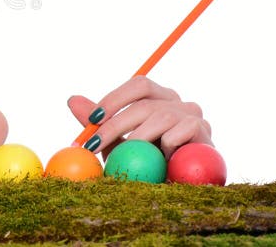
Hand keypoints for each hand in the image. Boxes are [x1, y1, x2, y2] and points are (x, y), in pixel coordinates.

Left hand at [67, 76, 212, 159]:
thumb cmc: (148, 165)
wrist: (179, 192)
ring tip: (130, 157)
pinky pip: (179, 132)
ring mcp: (193, 114)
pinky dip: (165, 147)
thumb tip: (71, 99)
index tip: (93, 119)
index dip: (114, 98)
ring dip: (139, 139)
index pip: (139, 85)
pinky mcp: (204, 132)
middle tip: (94, 144)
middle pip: (145, 101)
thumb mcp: (117, 143)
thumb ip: (98, 122)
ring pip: (161, 116)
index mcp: (159, 98)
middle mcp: (178, 102)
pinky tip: (163, 160)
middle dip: (115, 123)